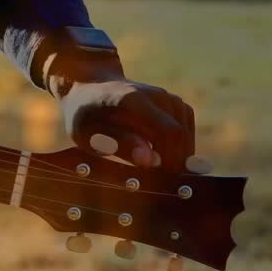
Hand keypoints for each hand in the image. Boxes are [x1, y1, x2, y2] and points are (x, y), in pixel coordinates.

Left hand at [58, 77, 195, 170]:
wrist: (91, 87)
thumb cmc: (85, 115)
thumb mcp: (90, 134)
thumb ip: (121, 145)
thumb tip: (151, 162)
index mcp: (133, 101)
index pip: (170, 133)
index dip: (173, 160)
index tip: (163, 182)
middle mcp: (156, 95)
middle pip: (181, 135)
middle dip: (175, 163)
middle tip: (158, 183)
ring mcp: (168, 97)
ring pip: (186, 134)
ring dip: (177, 156)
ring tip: (157, 172)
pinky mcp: (174, 103)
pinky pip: (186, 129)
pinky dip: (180, 147)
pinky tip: (164, 158)